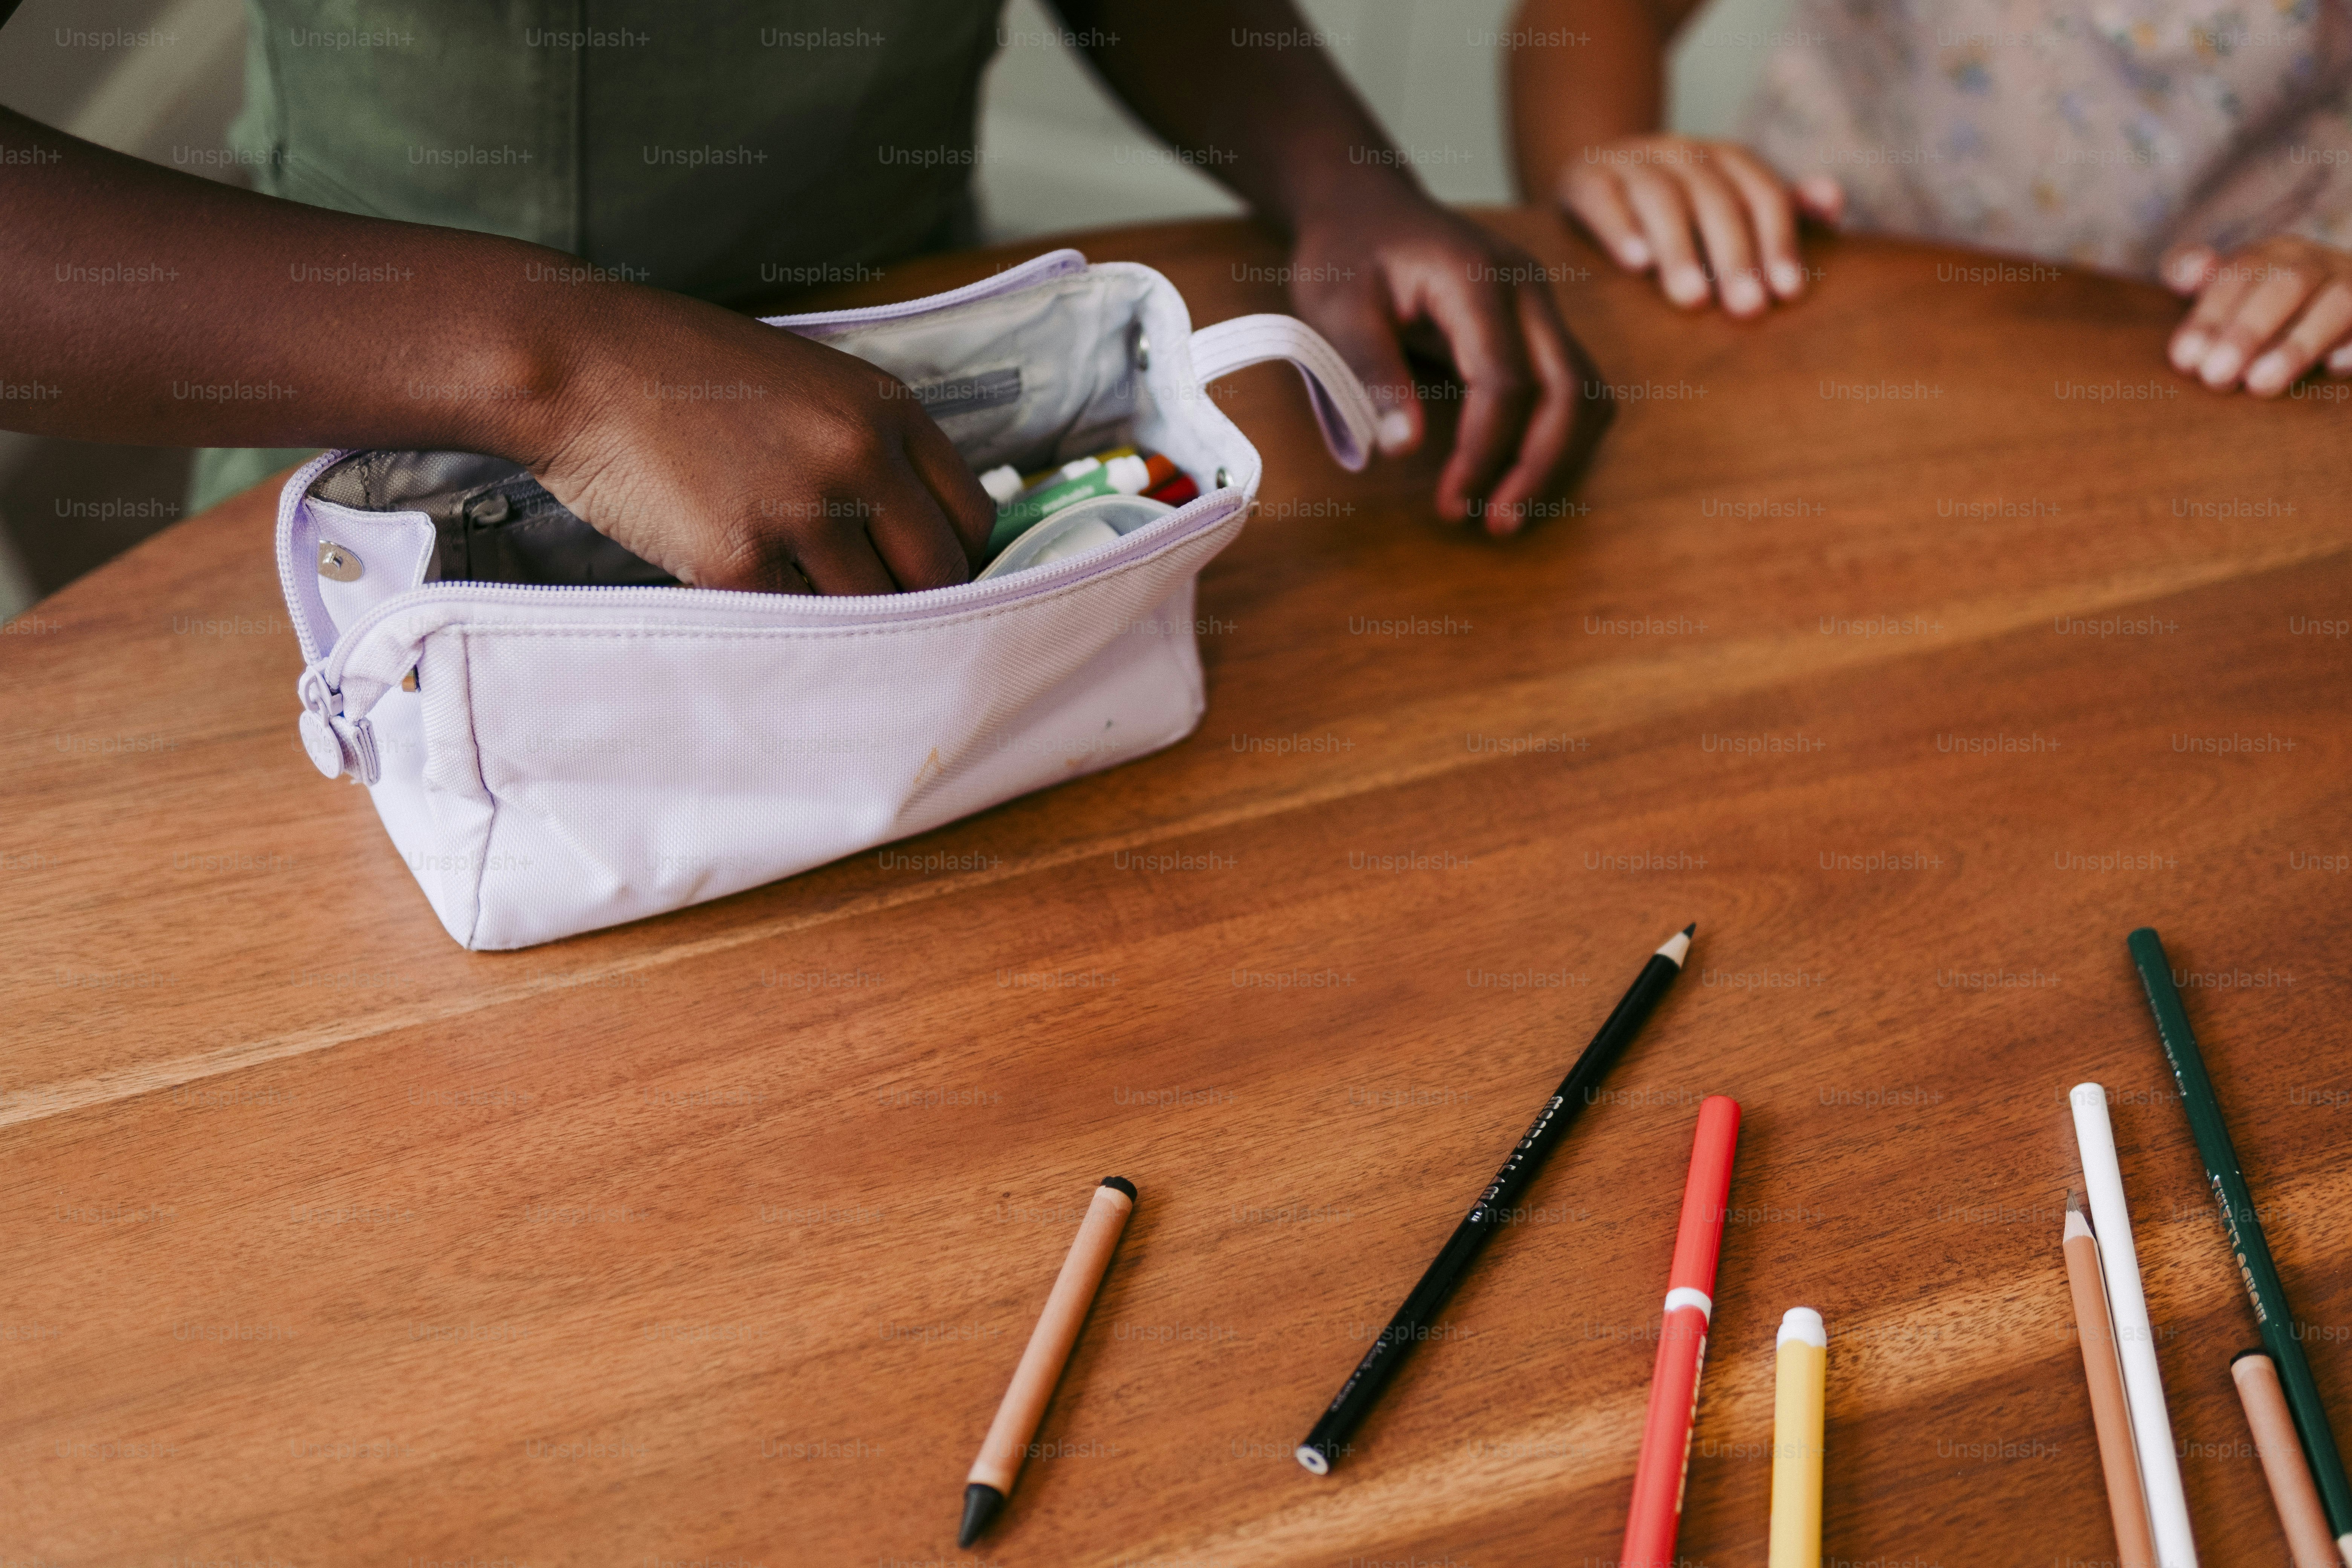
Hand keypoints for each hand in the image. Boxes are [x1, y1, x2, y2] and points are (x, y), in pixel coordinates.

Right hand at [531, 288, 993, 593]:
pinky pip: (792, 625)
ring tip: (810, 609)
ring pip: (872, 611)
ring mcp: (801, 509)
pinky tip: (751, 601)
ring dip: (848, 623)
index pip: (973, 517)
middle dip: (918, 605)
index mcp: (886, 412)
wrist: (580, 362)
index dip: (958, 561)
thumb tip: (916, 536)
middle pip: (939, 575)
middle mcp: (859, 457)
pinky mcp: (738, 558)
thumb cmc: (687, 375)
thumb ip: (872, 450)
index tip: (932, 582)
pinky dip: (781, 627)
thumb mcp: (811, 386)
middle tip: (879, 615)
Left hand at [1283, 180, 1608, 531]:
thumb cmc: (1346, 252)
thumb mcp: (1336, 307)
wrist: (1364, 202)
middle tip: (1496, 525)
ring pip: (1586, 392)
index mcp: (1477, 278)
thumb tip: (1403, 446)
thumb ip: (1372, 370)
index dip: (1485, 452)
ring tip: (1508, 512)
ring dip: (1559, 459)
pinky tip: (1518, 475)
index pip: (1505, 381)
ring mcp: (1542, 304)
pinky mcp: (1539, 324)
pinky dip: (1557, 437)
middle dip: (1540, 466)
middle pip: (1570, 389)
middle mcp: (1528, 288)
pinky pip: (1573, 387)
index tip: (1451, 502)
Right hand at [1558, 135, 1839, 316]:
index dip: (1778, 241)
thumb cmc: (1680, 207)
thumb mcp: (1732, 201)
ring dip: (1680, 248)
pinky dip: (1619, 228)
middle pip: (1715, 199)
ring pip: (1661, 198)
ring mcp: (1630, 161)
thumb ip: (1783, 206)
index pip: (1762, 195)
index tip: (1787, 293)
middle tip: (1746, 310)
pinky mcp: (1583, 177)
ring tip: (1692, 299)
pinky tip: (1636, 265)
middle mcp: (1681, 152)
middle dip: (1734, 255)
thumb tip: (1835, 201)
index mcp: (1725, 159)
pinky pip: (1602, 197)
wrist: (1596, 173)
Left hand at [2160, 235, 2351, 395]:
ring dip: (2297, 345)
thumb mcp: (2226, 287)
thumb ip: (2195, 272)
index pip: (2241, 271)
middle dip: (2248, 330)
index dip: (2211, 315)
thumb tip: (2185, 273)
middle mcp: (2318, 265)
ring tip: (2260, 382)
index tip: (2185, 357)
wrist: (2333, 306)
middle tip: (2215, 375)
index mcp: (2274, 254)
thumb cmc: (2262, 307)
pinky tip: (2334, 366)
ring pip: (2338, 306)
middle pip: (2287, 285)